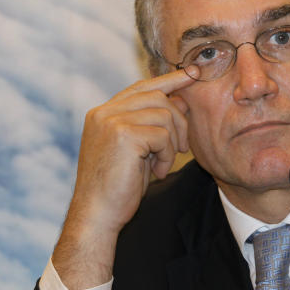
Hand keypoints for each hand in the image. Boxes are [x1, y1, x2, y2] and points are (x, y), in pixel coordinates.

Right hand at [52, 68, 195, 289]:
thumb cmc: (117, 188)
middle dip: (178, 121)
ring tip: (163, 164)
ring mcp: (110, 121)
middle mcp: (104, 112)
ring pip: (163, 114)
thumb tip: (182, 99)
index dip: (169, 80)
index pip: (141, 87)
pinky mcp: (122, 135)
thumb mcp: (138, 149)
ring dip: (173, 142)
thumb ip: (153, 124)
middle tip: (182, 148)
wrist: (97, 216)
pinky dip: (167, 155)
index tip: (192, 73)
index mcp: (103, 113)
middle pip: (157, 96)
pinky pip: (162, 135)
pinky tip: (157, 173)